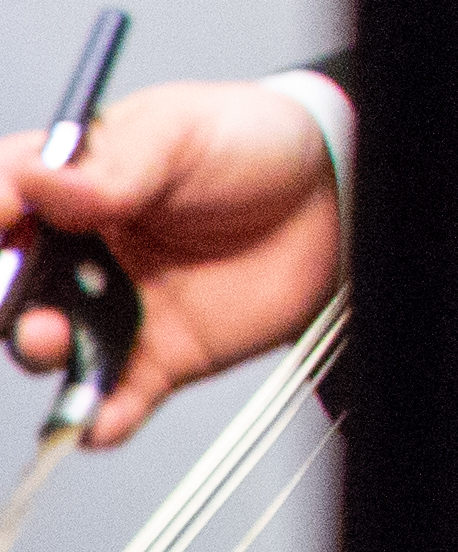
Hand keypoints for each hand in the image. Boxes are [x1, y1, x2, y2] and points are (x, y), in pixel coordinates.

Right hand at [3, 78, 340, 445]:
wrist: (331, 193)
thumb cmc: (252, 145)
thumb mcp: (181, 131)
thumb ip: (114, 164)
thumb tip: (43, 180)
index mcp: (67, 186)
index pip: (3, 205)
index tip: (2, 227)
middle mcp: (74, 254)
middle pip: (8, 285)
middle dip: (1, 296)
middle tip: (13, 296)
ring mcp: (109, 307)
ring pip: (47, 345)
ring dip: (39, 350)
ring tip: (51, 340)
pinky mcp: (152, 356)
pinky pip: (112, 397)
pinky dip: (99, 417)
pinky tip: (98, 420)